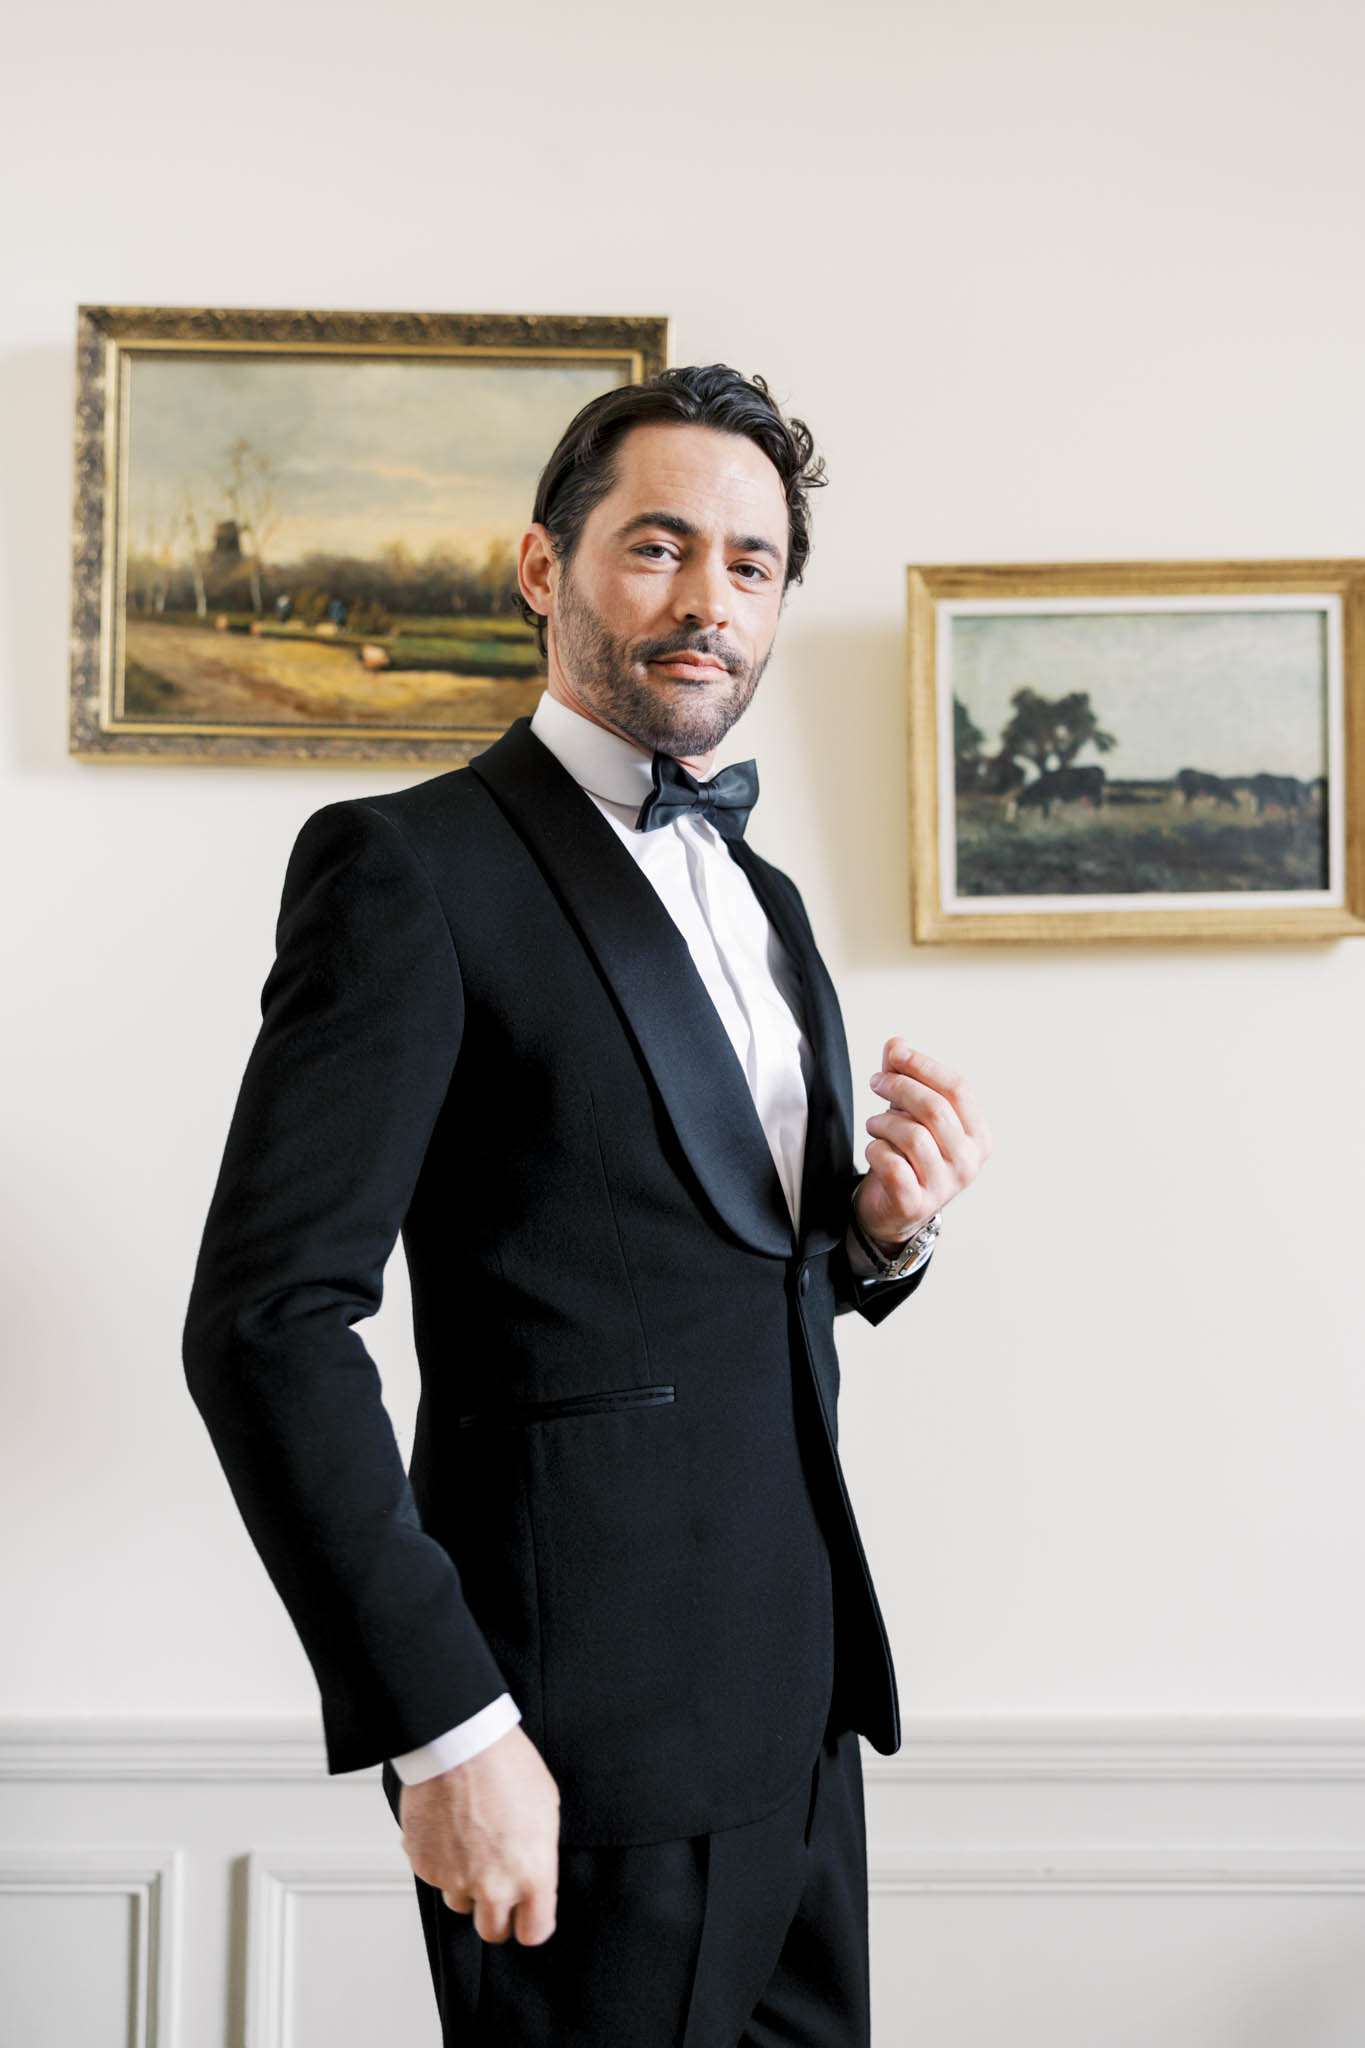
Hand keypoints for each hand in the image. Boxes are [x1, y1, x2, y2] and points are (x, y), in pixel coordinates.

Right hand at [398, 1722, 560, 1945]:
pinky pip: (435, 1877)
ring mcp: (456, 1879)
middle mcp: (494, 1887)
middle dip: (496, 1913)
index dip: (532, 1922)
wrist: (460, 1743)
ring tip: (470, 1845)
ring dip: (466, 1884)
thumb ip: (540, 1853)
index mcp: (532, 1875)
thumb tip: (534, 1872)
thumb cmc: (507, 1765)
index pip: (534, 1932)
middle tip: (496, 1884)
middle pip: (492, 1931)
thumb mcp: (546, 1807)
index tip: (529, 1914)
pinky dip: (441, 1860)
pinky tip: (448, 1829)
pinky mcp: (425, 1867)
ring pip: (460, 1903)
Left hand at [856, 1040, 991, 1247]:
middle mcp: (969, 1162)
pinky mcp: (915, 1204)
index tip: (897, 1054)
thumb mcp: (910, 1111)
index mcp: (978, 1136)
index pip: (958, 1089)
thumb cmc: (909, 1154)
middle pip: (934, 1108)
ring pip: (912, 1135)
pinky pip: (891, 1164)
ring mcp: (944, 1186)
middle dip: (898, 1086)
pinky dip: (875, 1150)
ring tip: (875, 1124)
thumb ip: (905, 1076)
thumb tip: (896, 1042)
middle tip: (876, 1082)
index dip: (924, 1065)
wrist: (897, 1209)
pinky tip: (875, 1149)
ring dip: (883, 1121)